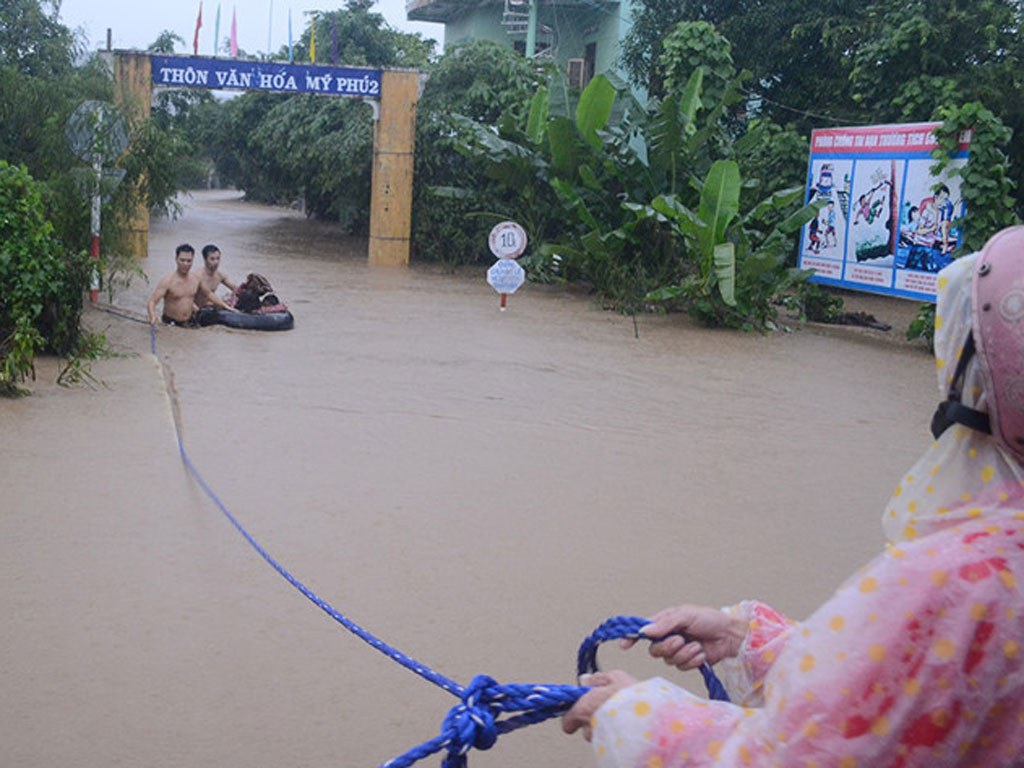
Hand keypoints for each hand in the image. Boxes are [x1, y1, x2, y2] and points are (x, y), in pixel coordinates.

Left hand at [562, 670, 635, 741]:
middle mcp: (588, 728)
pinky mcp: (612, 747)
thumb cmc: (631, 697)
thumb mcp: (614, 678)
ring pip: (596, 736)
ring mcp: (600, 740)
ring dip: (603, 728)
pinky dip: (613, 735)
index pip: (567, 721)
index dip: (573, 715)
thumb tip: (584, 680)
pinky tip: (625, 725)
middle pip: (584, 728)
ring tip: (619, 717)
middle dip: (592, 720)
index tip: (580, 709)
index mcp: (583, 709)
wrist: (651, 717)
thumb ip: (596, 679)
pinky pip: (608, 742)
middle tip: (606, 709)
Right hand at [625, 605, 746, 670]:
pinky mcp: (688, 662)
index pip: (643, 631)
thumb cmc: (709, 619)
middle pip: (655, 650)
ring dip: (684, 653)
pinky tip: (701, 653)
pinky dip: (693, 660)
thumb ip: (664, 624)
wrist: (729, 635)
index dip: (632, 637)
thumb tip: (645, 631)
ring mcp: (678, 651)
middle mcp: (668, 638)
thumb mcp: (685, 615)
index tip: (625, 644)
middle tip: (681, 640)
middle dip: (668, 647)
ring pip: (669, 660)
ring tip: (696, 645)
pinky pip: (682, 667)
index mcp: (665, 623)